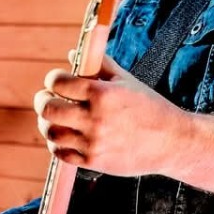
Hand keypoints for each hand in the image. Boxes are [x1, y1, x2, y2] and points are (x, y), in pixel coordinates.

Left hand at [34, 54, 189, 176]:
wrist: (171, 142)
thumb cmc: (148, 107)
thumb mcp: (126, 80)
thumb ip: (98, 64)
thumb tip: (73, 52)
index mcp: (102, 94)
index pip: (58, 82)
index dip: (52, 79)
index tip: (55, 81)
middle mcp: (95, 119)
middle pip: (48, 108)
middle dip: (42, 100)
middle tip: (46, 98)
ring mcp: (93, 142)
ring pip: (51, 132)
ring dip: (46, 122)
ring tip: (53, 117)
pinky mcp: (94, 161)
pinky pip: (61, 153)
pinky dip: (56, 143)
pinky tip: (63, 135)